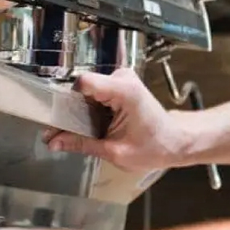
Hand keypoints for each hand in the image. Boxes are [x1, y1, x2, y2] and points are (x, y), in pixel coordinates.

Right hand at [44, 68, 188, 171]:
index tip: (58, 120)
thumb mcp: (114, 152)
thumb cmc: (153, 147)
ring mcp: (120, 78)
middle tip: (62, 133)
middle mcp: (122, 78)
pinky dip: (90, 109)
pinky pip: (94, 93)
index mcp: (124, 91)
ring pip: (86, 91)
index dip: (67, 101)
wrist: (176, 141)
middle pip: (82, 88)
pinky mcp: (118, 83)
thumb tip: (53, 142)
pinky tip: (94, 124)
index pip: (83, 83)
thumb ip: (81, 144)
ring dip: (80, 111)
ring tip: (83, 131)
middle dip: (71, 110)